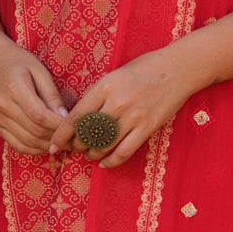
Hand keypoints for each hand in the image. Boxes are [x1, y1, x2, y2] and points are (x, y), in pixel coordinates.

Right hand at [0, 40, 67, 155]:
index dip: (59, 126)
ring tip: (63, 143)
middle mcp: (3, 106)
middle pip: (34, 131)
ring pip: (27, 142)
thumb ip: (52, 95)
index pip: (40, 116)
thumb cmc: (20, 63)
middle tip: (74, 139)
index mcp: (14, 88)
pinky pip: (17, 145)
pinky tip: (47, 145)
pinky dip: (34, 150)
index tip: (75, 127)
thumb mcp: (40, 71)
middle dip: (57, 138)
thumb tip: (65, 118)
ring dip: (47, 146)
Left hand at [48, 47, 197, 167]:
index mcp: (105, 85)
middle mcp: (117, 101)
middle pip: (87, 134)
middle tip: (75, 148)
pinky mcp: (147, 127)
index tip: (54, 144)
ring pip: (104, 145)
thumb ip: (98, 94)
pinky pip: (124, 152)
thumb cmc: (145, 68)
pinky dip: (111, 161)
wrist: (178, 68)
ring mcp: (133, 116)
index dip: (61, 135)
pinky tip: (105, 163)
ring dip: (93, 154)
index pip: (76, 116)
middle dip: (77, 146)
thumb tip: (80, 117)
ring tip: (90, 155)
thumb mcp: (116, 74)